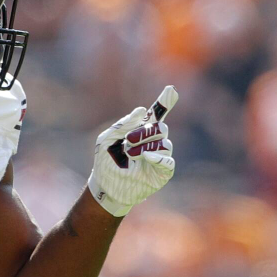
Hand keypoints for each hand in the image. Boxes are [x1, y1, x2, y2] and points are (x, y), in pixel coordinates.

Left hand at [88, 86, 177, 216]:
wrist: (105, 186)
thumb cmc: (104, 162)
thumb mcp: (106, 139)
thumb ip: (122, 125)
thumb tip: (141, 110)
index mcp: (140, 131)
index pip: (156, 115)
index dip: (164, 102)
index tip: (171, 90)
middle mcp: (152, 142)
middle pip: (161, 128)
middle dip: (145, 132)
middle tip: (128, 141)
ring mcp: (159, 157)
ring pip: (164, 144)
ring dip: (144, 147)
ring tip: (129, 155)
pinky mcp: (162, 172)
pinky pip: (168, 161)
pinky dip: (158, 157)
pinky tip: (146, 156)